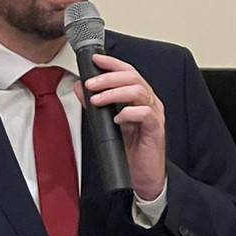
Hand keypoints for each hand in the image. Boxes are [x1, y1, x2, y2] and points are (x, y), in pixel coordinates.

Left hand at [74, 52, 165, 200]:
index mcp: (139, 97)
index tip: (95, 60)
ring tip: (97, 101)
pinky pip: (145, 113)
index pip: (127, 72)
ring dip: (114, 93)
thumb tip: (80, 87)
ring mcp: (154, 114)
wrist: (143, 176)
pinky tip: (117, 119)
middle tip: (90, 85)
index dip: (112, 63)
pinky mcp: (156, 129)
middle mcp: (149, 101)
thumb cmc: (130, 150)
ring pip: (138, 91)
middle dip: (109, 78)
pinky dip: (128, 113)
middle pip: (133, 77)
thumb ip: (95, 105)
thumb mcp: (108, 124)